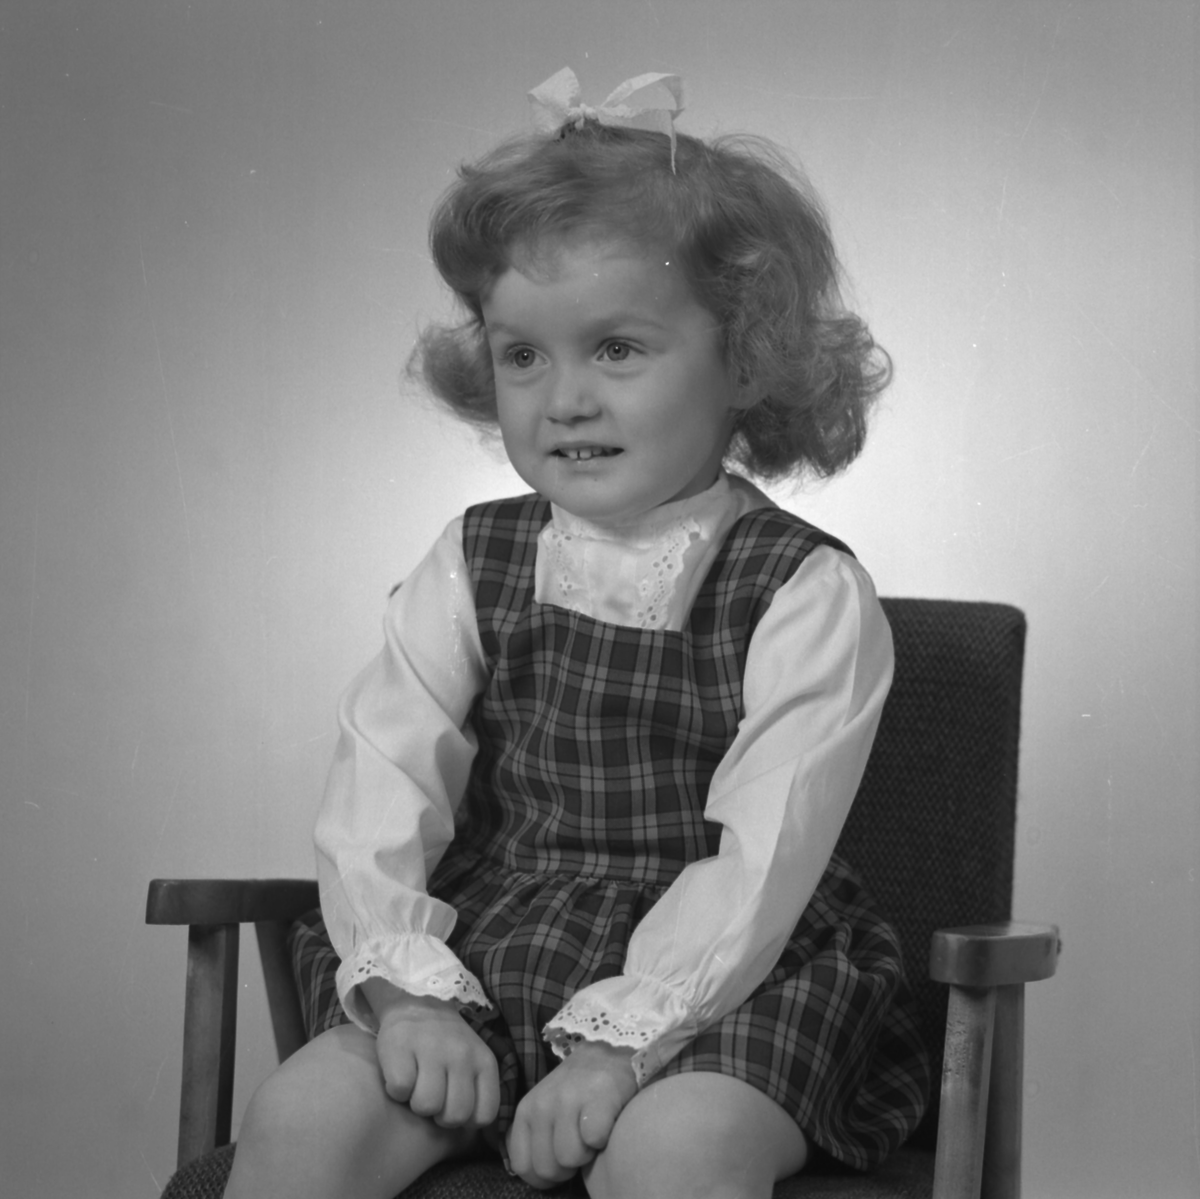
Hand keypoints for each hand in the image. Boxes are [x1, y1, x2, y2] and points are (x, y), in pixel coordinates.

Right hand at [362, 979, 500, 1128]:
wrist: (417, 1000)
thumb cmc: (446, 1043)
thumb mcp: (473, 1061)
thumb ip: (477, 1092)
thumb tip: (473, 1135)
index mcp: (484, 1061)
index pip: (484, 1115)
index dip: (466, 1119)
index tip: (454, 1103)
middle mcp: (462, 1054)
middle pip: (454, 1116)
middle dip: (439, 1114)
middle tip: (433, 1093)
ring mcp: (432, 1048)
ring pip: (426, 1106)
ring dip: (416, 1102)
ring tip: (416, 1082)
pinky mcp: (401, 1046)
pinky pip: (399, 1090)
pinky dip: (395, 1089)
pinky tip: (401, 1072)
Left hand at [506, 1042, 637, 1189]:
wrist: (610, 1050)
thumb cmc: (579, 1089)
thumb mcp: (546, 1108)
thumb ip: (536, 1137)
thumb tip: (536, 1175)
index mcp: (526, 1110)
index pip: (522, 1166)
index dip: (544, 1177)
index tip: (560, 1163)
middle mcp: (543, 1103)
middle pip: (548, 1168)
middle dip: (568, 1168)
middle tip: (580, 1145)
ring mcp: (570, 1099)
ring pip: (571, 1158)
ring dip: (588, 1154)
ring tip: (593, 1132)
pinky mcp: (599, 1098)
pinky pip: (594, 1140)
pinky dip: (605, 1139)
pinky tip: (607, 1123)